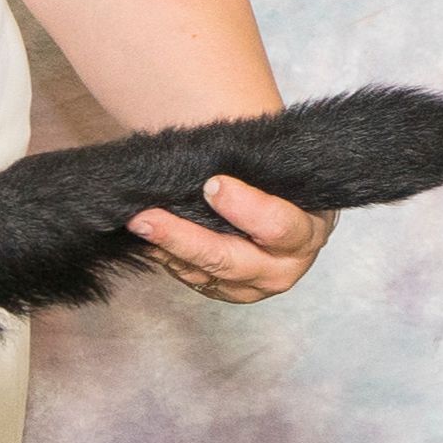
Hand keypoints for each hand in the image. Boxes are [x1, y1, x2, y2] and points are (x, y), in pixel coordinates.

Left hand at [131, 173, 331, 303]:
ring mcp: (252, 285)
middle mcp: (283, 267)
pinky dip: (165, 256)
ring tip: (136, 224)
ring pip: (202, 273)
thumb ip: (250, 163)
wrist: (280, 203)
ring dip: (165, 248)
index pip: (277, 226)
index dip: (245, 207)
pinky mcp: (225, 291)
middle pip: (228, 261)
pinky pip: (190, 277)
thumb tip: (206, 151)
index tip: (212, 183)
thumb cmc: (277, 178)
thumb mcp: (276, 167)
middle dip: (182, 238)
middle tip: (146, 217)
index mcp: (306, 232)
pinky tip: (144, 238)